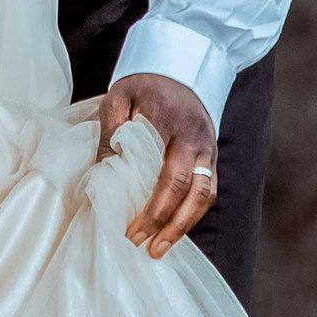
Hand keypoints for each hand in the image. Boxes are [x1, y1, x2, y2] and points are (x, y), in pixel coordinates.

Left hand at [94, 71, 218, 260]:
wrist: (182, 67)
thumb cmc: (145, 85)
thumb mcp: (119, 96)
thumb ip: (111, 130)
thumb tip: (105, 171)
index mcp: (169, 120)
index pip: (163, 172)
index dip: (149, 205)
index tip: (129, 228)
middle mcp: (194, 138)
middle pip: (185, 188)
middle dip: (164, 222)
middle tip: (141, 244)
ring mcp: (207, 149)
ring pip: (204, 194)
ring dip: (183, 226)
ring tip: (159, 249)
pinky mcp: (212, 157)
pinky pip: (208, 191)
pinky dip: (191, 215)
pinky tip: (172, 232)